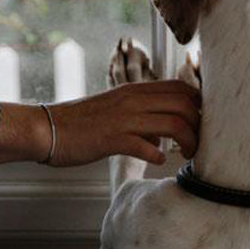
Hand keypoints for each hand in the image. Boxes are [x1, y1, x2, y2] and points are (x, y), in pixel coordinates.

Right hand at [42, 79, 201, 167]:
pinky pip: (145, 145)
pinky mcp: (112, 139)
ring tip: (187, 155)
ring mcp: (124, 118)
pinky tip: (158, 161)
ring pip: (173, 123)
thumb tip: (163, 133)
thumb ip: (142, 116)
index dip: (199, 104)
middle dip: (200, 125)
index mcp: (135, 90)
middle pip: (184, 104)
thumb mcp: (116, 109)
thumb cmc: (82, 123)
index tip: (202, 123)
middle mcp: (133, 100)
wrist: (47, 128)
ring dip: (188, 142)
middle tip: (199, 143)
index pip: (181, 87)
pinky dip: (158, 155)